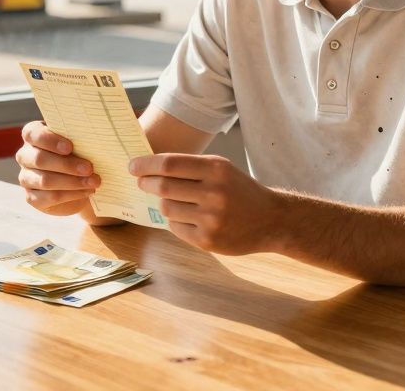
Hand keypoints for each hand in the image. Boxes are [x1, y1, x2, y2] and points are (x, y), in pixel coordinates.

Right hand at [16, 121, 100, 216]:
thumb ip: (78, 138)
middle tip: (89, 168)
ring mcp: (26, 178)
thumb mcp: (78, 142)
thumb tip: (91, 141)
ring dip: (72, 182)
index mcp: (33, 136)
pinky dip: (71, 194)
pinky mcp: (32, 197)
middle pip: (39, 159)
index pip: (32, 134)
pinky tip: (86, 191)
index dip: (50, 140)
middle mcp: (25, 156)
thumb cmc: (78, 154)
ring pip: (45, 181)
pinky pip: (50, 197)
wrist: (79, 180)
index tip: (70, 147)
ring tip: (93, 182)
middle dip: (66, 165)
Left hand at [130, 153, 279, 254]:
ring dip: (163, 203)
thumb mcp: (222, 169)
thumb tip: (150, 168)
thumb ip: (190, 167)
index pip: (169, 164)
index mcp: (216, 169)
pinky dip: (175, 221)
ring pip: (166, 208)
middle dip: (146, 183)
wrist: (271, 220)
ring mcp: (210, 219)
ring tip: (171, 200)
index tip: (133, 166)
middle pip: (163, 186)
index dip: (146, 165)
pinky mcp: (207, 240)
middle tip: (141, 182)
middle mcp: (213, 193)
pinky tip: (186, 217)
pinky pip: (176, 227)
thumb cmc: (241, 190)